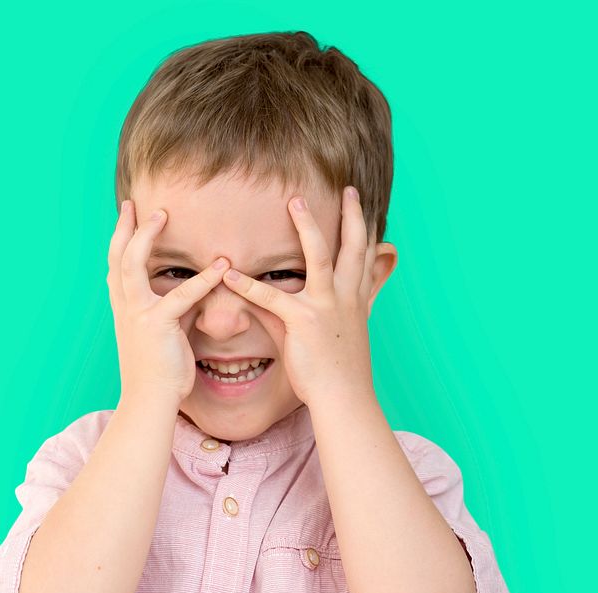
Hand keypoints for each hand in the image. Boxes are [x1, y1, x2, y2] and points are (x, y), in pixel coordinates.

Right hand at [107, 200, 229, 404]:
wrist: (149, 400)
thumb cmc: (160, 371)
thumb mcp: (167, 333)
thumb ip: (178, 309)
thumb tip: (197, 292)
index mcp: (124, 308)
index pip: (117, 266)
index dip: (121, 239)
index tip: (128, 216)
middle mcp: (124, 307)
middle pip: (117, 257)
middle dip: (124, 227)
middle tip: (134, 203)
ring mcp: (136, 314)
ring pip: (133, 265)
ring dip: (146, 237)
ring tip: (162, 215)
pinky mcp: (156, 324)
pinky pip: (181, 295)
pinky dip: (203, 279)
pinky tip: (221, 265)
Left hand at [220, 187, 376, 406]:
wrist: (344, 398)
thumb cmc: (340, 372)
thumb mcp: (338, 337)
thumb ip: (314, 312)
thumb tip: (294, 302)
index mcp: (356, 301)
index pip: (366, 258)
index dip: (367, 231)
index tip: (365, 208)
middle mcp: (347, 298)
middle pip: (354, 246)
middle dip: (352, 215)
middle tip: (347, 188)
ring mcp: (328, 307)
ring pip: (321, 256)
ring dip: (307, 227)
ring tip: (294, 202)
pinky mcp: (305, 322)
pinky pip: (272, 298)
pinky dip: (248, 285)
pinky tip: (230, 273)